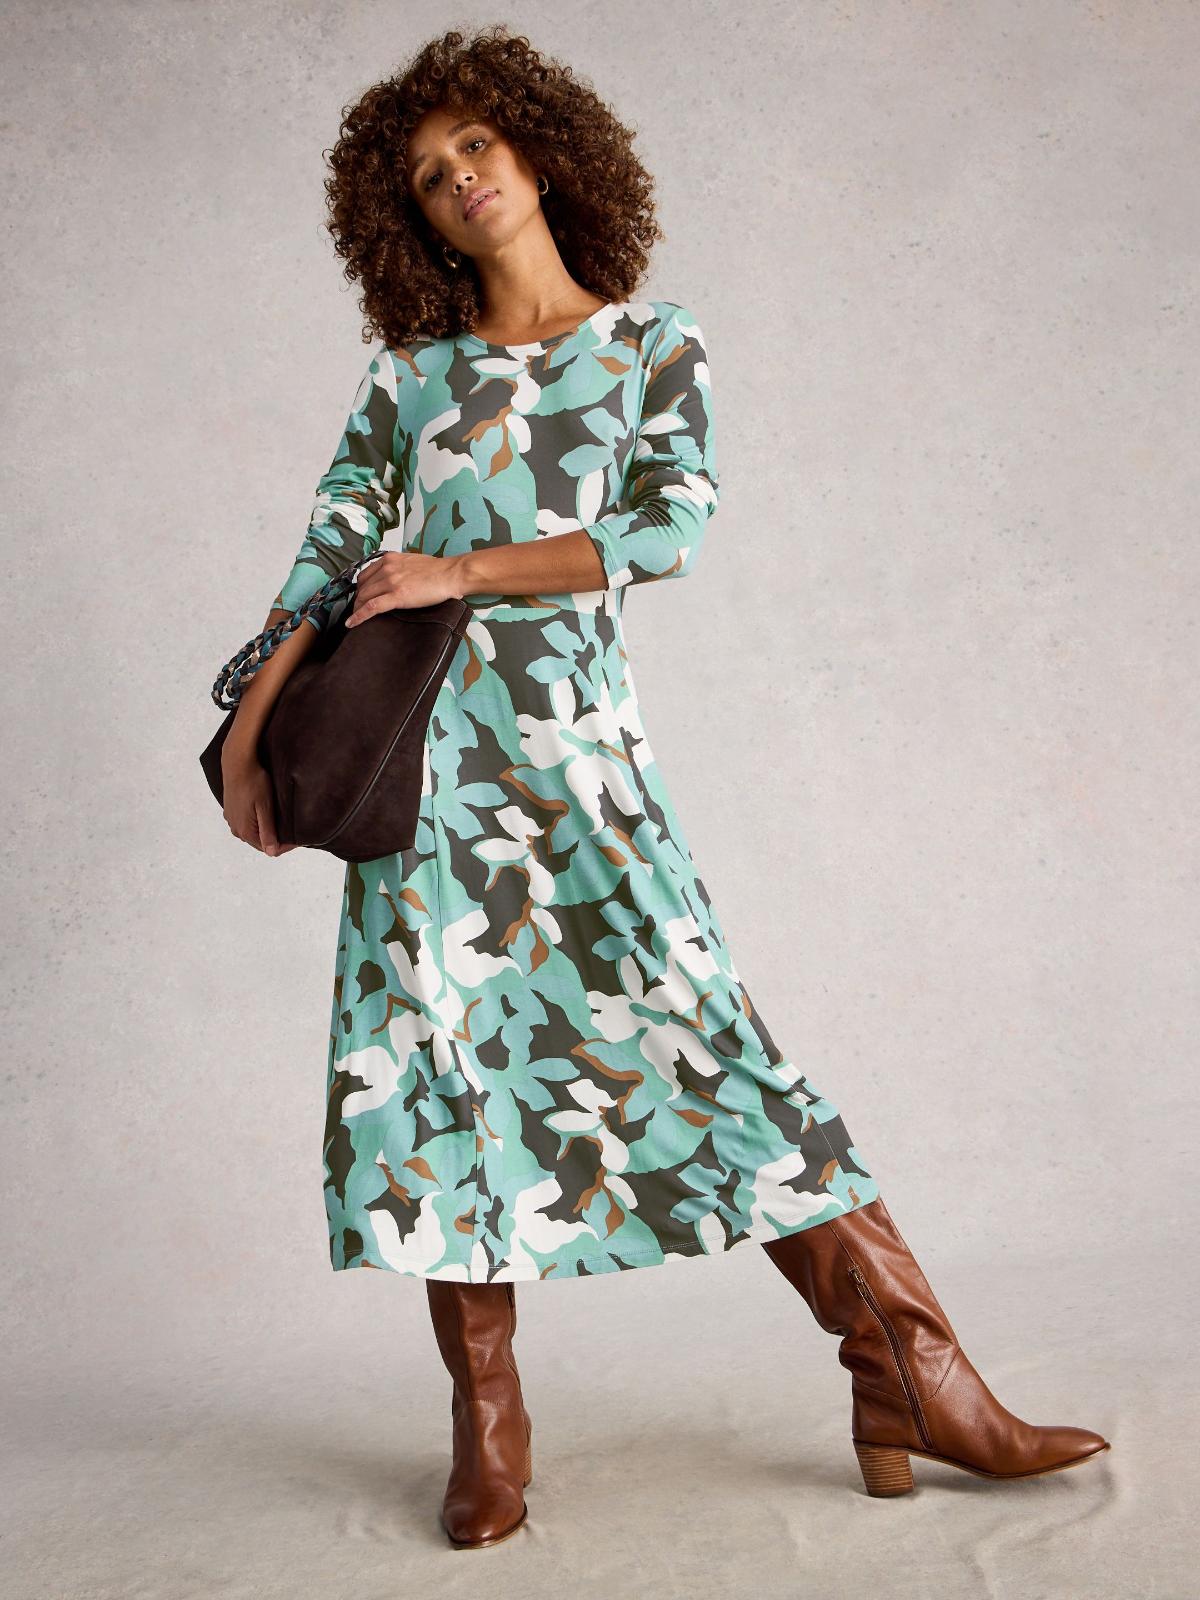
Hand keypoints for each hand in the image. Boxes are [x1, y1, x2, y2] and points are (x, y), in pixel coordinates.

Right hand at [220, 750, 296, 855]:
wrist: (237, 762)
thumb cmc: (253, 782)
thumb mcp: (265, 807)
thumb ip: (268, 831)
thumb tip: (271, 853)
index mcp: (245, 831)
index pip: (269, 849)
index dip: (286, 846)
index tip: (299, 838)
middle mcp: (236, 830)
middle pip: (261, 843)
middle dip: (278, 840)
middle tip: (294, 831)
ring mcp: (232, 821)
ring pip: (254, 834)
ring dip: (268, 832)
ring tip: (283, 823)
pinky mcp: (231, 812)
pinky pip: (247, 824)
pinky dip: (258, 824)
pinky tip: (267, 815)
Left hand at [344, 551, 465, 626]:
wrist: (450, 574)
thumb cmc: (436, 570)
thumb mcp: (410, 561)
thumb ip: (397, 567)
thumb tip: (390, 578)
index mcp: (389, 559)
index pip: (364, 575)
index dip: (359, 589)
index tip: (359, 597)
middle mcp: (387, 568)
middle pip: (362, 587)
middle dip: (357, 601)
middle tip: (357, 611)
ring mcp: (391, 582)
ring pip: (364, 597)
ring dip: (357, 609)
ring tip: (355, 619)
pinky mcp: (397, 596)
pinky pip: (372, 607)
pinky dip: (359, 616)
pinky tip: (352, 623)